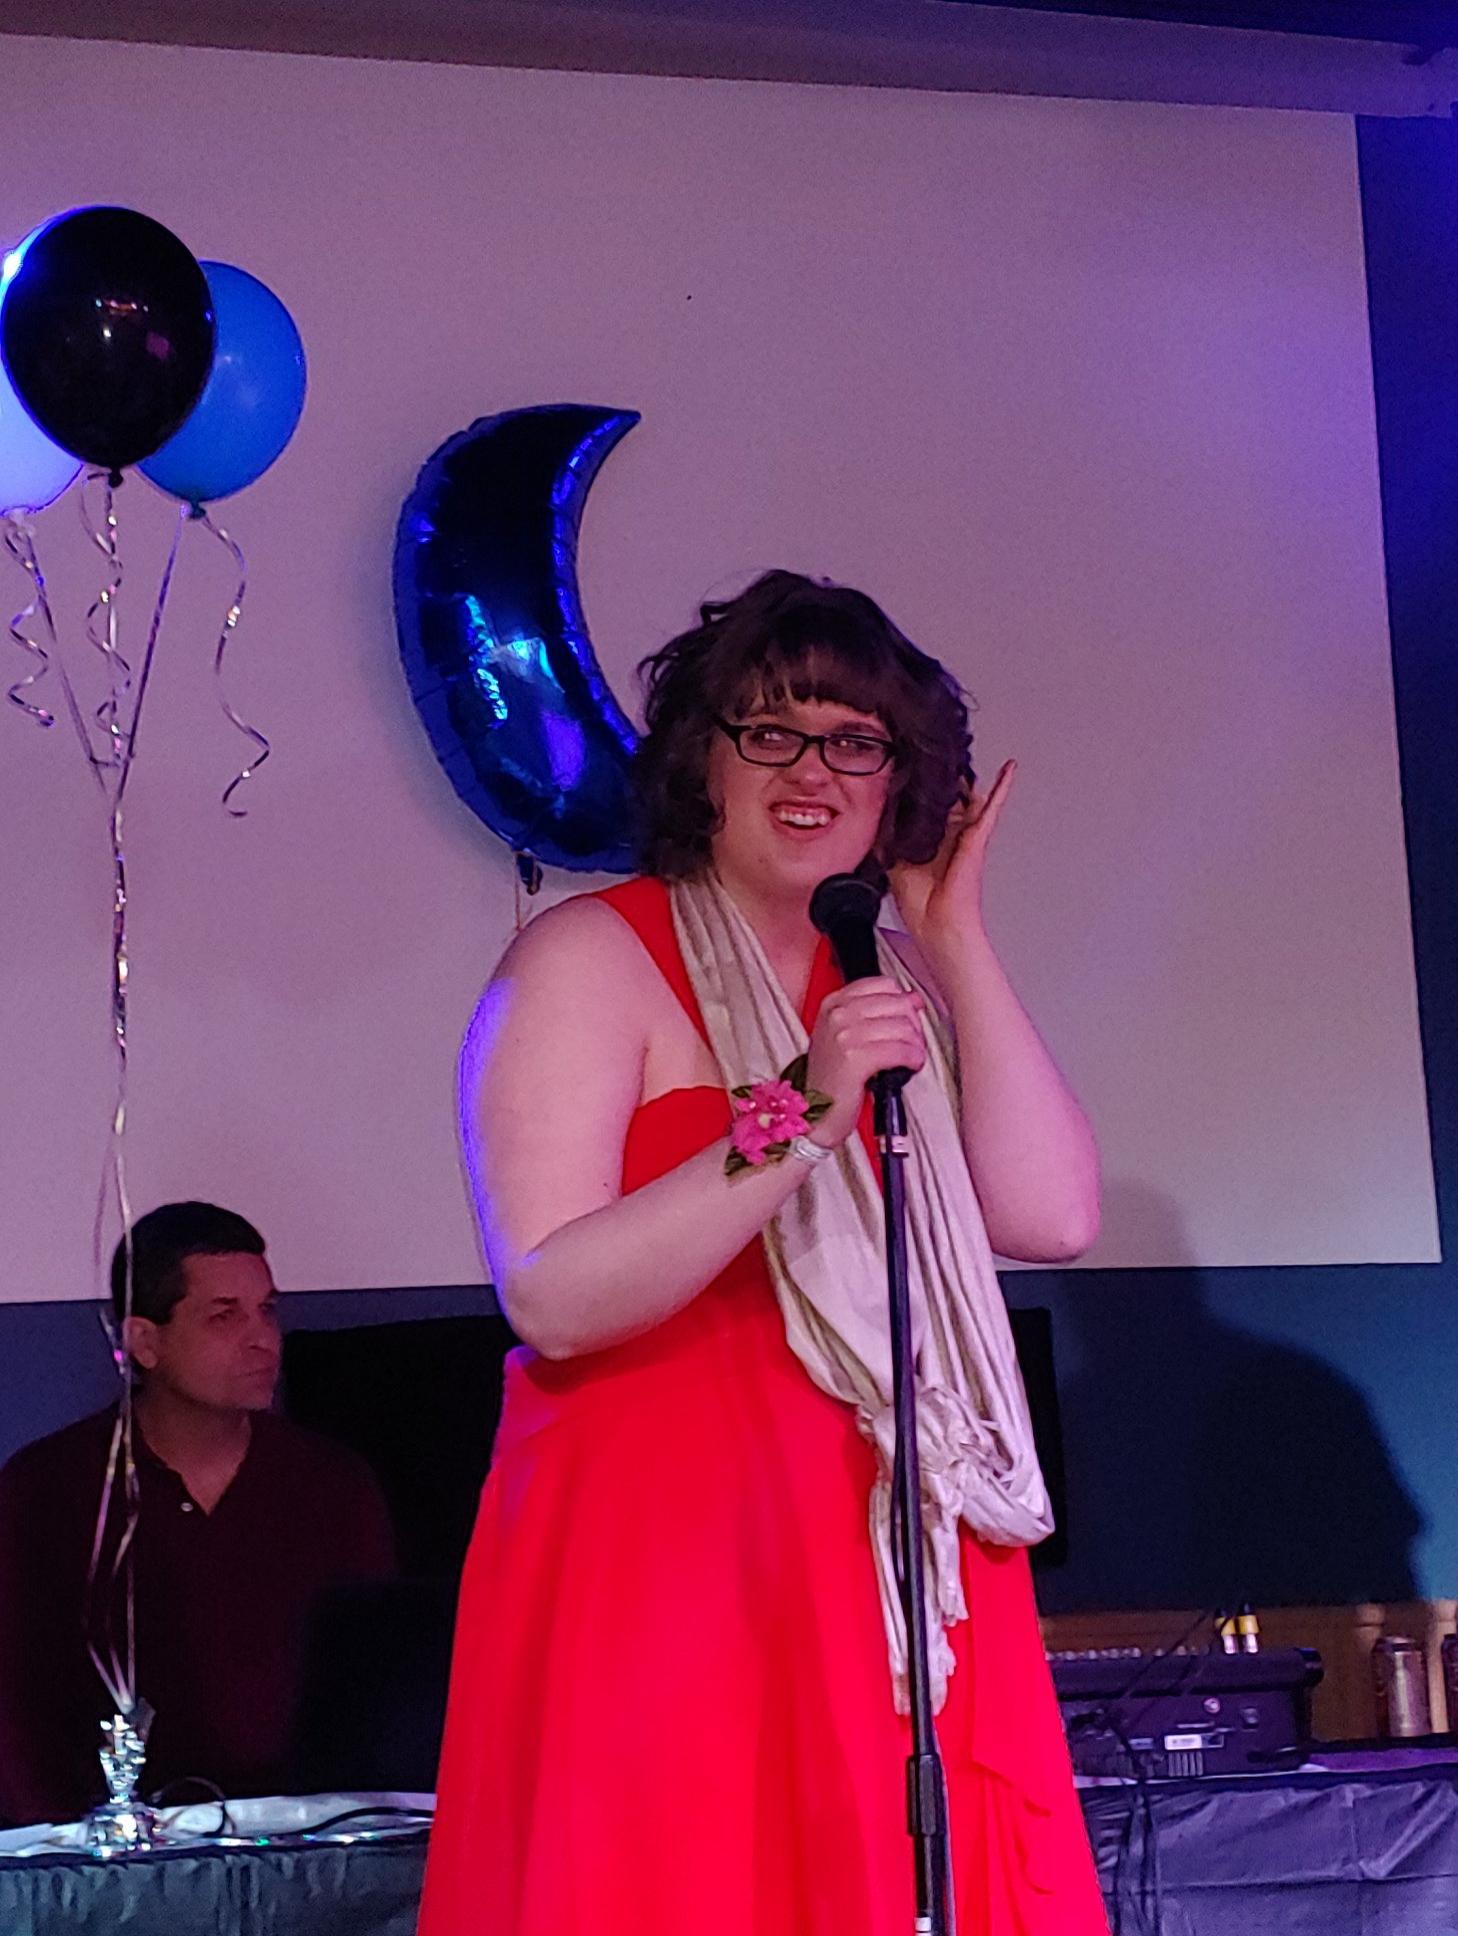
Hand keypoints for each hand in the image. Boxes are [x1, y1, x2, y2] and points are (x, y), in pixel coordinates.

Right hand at [804, 978, 926, 1147]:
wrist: (814, 1113)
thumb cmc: (832, 1078)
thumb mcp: (845, 1035)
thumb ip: (876, 1013)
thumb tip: (912, 999)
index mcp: (833, 1003)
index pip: (883, 984)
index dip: (903, 1002)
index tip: (907, 1018)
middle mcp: (837, 1014)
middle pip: (898, 1004)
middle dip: (913, 1026)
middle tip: (910, 1044)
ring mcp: (844, 1035)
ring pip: (903, 1027)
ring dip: (916, 1045)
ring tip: (910, 1058)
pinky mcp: (855, 1058)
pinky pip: (901, 1050)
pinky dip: (913, 1059)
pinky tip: (909, 1067)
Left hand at [889, 759, 1015, 965]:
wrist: (937, 926)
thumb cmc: (921, 905)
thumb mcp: (893, 862)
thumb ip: (888, 838)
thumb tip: (876, 817)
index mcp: (931, 838)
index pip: (925, 803)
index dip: (917, 783)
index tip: (907, 762)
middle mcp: (950, 833)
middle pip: (947, 794)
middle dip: (941, 774)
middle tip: (930, 752)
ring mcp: (966, 833)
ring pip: (966, 795)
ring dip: (963, 775)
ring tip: (959, 751)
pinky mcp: (976, 837)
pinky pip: (991, 807)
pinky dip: (1002, 787)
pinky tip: (1009, 769)